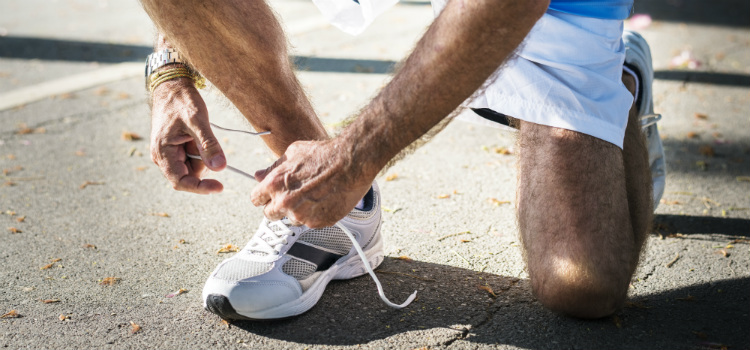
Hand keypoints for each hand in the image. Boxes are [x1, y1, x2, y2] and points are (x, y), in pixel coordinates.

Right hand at [150, 78, 225, 193]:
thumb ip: (208, 145)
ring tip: (198, 132)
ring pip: (193, 167)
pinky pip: (193, 158)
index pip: (181, 182)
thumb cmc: (180, 101)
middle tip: (206, 140)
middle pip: (189, 175)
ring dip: (203, 155)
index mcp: (162, 153)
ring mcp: (169, 154)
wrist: (172, 86)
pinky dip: (201, 150)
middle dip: (203, 163)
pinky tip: (197, 134)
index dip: (200, 188)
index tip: (220, 187)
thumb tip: (220, 168)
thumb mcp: (197, 120)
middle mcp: (163, 158)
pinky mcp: (176, 150)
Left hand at [250, 139, 373, 227]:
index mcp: (275, 184)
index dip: (263, 197)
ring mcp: (302, 215)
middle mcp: (286, 202)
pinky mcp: (318, 222)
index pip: (256, 200)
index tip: (268, 196)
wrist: (351, 162)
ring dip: (298, 211)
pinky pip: (310, 222)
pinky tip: (324, 199)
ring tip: (313, 195)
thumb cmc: (324, 154)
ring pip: (292, 219)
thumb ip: (273, 168)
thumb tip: (258, 175)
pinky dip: (315, 214)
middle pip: (270, 215)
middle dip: (278, 207)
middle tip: (291, 197)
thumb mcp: (293, 153)